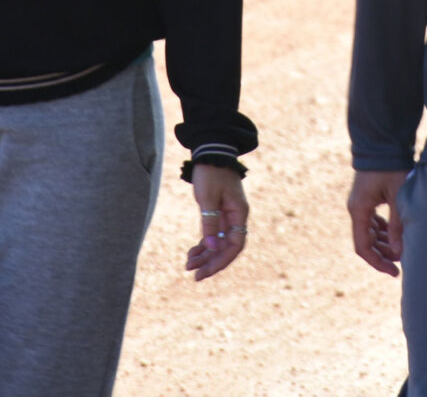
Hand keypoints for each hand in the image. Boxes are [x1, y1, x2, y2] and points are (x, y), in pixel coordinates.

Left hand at [185, 164, 248, 281]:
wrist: (210, 151)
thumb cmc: (210, 172)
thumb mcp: (207, 198)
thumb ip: (210, 223)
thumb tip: (211, 247)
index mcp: (238, 213)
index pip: (235, 245)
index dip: (221, 261)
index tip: (205, 271)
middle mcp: (236, 217)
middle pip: (226, 247)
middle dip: (211, 262)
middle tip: (194, 274)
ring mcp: (227, 215)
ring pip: (218, 242)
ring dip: (205, 255)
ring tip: (188, 265)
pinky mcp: (218, 212)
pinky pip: (213, 233)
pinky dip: (204, 244)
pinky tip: (192, 252)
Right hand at [347, 169, 407, 275]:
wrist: (383, 142)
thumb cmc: (391, 167)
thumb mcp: (397, 196)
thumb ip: (397, 224)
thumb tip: (399, 253)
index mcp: (359, 209)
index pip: (363, 247)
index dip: (377, 262)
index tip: (394, 271)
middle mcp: (357, 208)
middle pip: (366, 241)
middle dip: (383, 254)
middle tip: (402, 262)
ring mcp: (361, 203)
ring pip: (370, 232)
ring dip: (384, 243)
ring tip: (402, 249)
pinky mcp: (368, 197)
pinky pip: (373, 221)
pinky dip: (384, 231)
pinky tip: (397, 234)